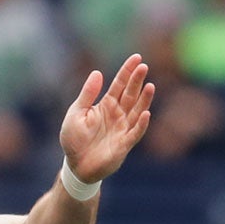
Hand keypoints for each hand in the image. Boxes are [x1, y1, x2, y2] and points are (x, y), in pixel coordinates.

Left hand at [59, 53, 154, 184]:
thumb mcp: (76, 112)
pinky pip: (135, 133)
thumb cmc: (74, 139)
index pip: (120, 85)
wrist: (76, 165)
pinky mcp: (123, 145)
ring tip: (150, 86)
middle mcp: (117, 115)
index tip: (137, 58)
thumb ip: (88, 94)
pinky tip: (146, 114)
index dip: (128, 71)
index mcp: (106, 105)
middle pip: (130, 94)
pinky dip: (141, 124)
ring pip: (137, 111)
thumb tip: (98, 72)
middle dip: (137, 81)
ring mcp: (122, 129)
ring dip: (144, 100)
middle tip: (144, 66)